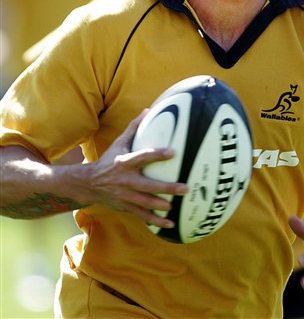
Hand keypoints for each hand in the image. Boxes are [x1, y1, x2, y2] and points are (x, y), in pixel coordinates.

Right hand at [84, 110, 188, 227]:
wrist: (88, 183)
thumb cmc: (109, 160)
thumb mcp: (119, 143)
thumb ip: (134, 128)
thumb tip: (148, 109)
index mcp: (125, 163)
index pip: (143, 157)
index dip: (158, 154)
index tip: (174, 152)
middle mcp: (125, 181)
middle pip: (148, 185)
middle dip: (167, 188)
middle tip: (185, 188)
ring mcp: (125, 196)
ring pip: (146, 204)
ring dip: (162, 207)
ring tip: (176, 208)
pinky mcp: (125, 207)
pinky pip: (142, 216)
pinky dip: (155, 222)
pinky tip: (169, 224)